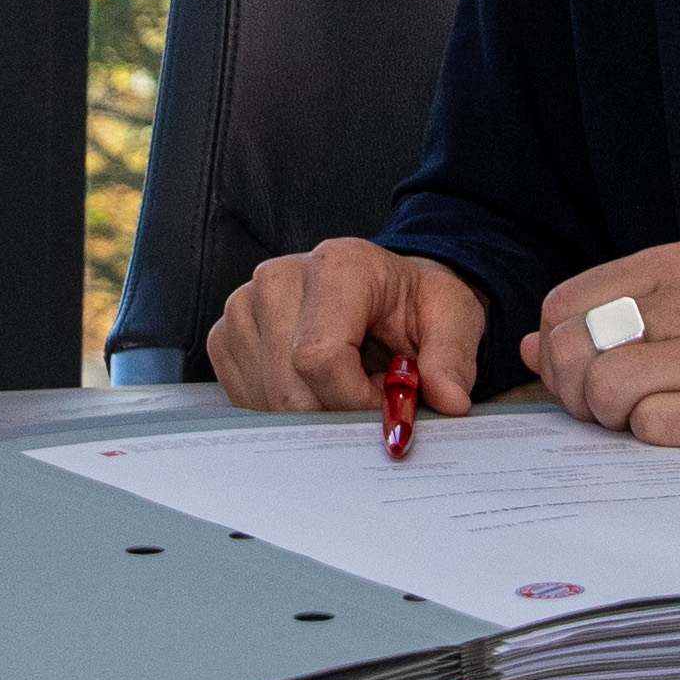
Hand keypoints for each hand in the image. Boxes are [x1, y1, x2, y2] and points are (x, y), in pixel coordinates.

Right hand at [204, 237, 494, 417]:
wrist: (385, 291)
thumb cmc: (414, 303)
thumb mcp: (454, 318)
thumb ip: (452, 357)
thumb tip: (449, 399)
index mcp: (337, 265)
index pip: (320, 357)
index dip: (356, 402)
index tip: (388, 406)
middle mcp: (278, 279)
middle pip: (290, 390)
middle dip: (337, 415)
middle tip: (373, 398)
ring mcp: (243, 308)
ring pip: (268, 403)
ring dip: (314, 414)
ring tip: (348, 384)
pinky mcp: (225, 337)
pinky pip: (250, 402)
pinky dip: (288, 412)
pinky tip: (316, 388)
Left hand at [524, 244, 679, 482]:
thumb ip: (612, 326)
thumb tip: (533, 346)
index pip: (564, 304)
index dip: (559, 351)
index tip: (588, 377)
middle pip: (575, 346)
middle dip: (576, 392)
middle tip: (614, 411)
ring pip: (606, 387)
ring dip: (614, 422)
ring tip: (652, 423)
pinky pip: (650, 429)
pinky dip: (655, 445)